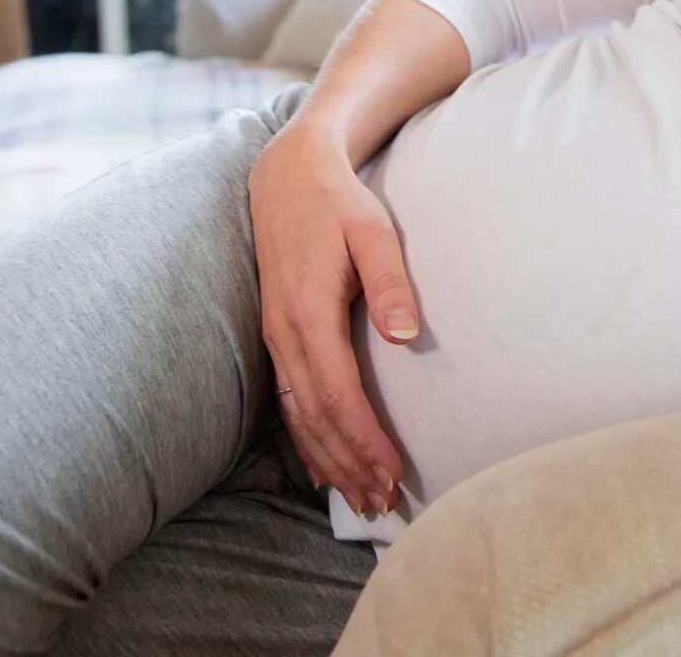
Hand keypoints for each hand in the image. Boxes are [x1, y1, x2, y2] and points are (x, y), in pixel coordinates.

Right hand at [247, 125, 419, 517]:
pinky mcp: (276, 335)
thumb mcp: (373, 231)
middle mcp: (283, 332)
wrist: (286, 177)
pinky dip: (306, 439)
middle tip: (381, 503)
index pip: (337, 393)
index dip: (364, 438)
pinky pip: (289, 400)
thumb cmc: (338, 203)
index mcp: (307, 311)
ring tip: (359, 498)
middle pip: (315, 416)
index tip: (392, 471)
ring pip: (298, 415)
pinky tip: (322, 467)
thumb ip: (390, 282)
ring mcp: (275, 336)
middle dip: (348, 463)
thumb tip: (405, 335)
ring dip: (328, 460)